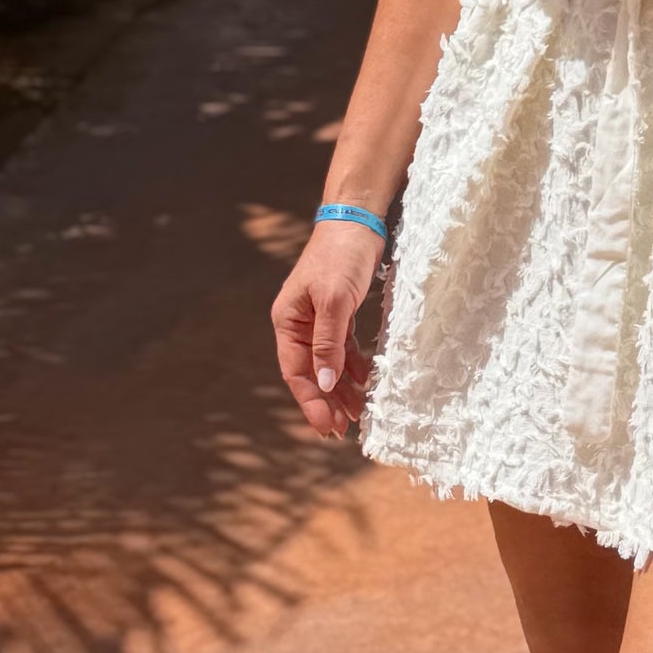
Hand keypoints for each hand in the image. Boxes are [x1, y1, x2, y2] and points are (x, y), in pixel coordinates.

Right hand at [271, 223, 379, 438]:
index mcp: (288, 321)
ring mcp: (318, 318)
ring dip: (341, 389)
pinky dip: (353, 366)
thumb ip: (328, 344)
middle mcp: (299, 323)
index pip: (296, 371)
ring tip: (357, 415)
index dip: (310, 402)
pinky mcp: (339, 311)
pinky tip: (364, 383)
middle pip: (311, 372)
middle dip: (325, 402)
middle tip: (342, 432)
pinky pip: (343, 348)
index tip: (326, 428)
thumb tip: (323, 383)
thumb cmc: (341, 256)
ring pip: (328, 363)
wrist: (357, 220)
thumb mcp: (335, 301)